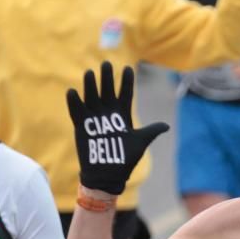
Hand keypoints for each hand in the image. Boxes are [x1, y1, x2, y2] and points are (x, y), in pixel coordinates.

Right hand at [66, 61, 168, 194]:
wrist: (108, 174)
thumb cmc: (125, 158)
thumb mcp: (140, 142)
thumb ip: (151, 131)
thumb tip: (167, 126)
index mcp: (122, 115)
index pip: (125, 94)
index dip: (126, 82)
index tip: (128, 68)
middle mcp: (107, 113)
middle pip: (107, 91)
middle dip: (107, 78)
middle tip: (106, 63)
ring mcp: (94, 119)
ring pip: (91, 97)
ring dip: (90, 86)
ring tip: (90, 73)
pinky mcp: (81, 126)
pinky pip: (77, 112)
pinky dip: (74, 103)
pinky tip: (72, 92)